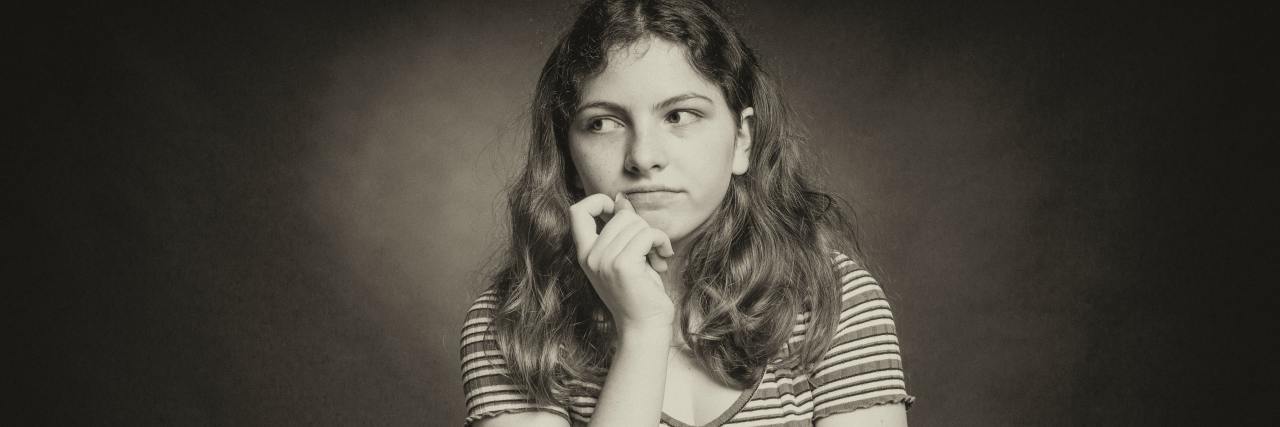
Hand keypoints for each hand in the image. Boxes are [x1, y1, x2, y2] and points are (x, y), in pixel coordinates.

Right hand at [569, 193, 675, 334]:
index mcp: (585, 253)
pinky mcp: (623, 265)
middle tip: (650, 248)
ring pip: (636, 224)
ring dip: (654, 237)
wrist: (644, 326)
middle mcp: (590, 256)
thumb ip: (621, 229)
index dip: (598, 202)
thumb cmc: (638, 293)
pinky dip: (661, 242)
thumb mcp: (624, 256)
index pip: (577, 211)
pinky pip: (648, 235)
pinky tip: (663, 257)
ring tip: (657, 257)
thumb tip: (621, 199)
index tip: (618, 212)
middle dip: (642, 227)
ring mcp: (605, 261)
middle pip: (620, 215)